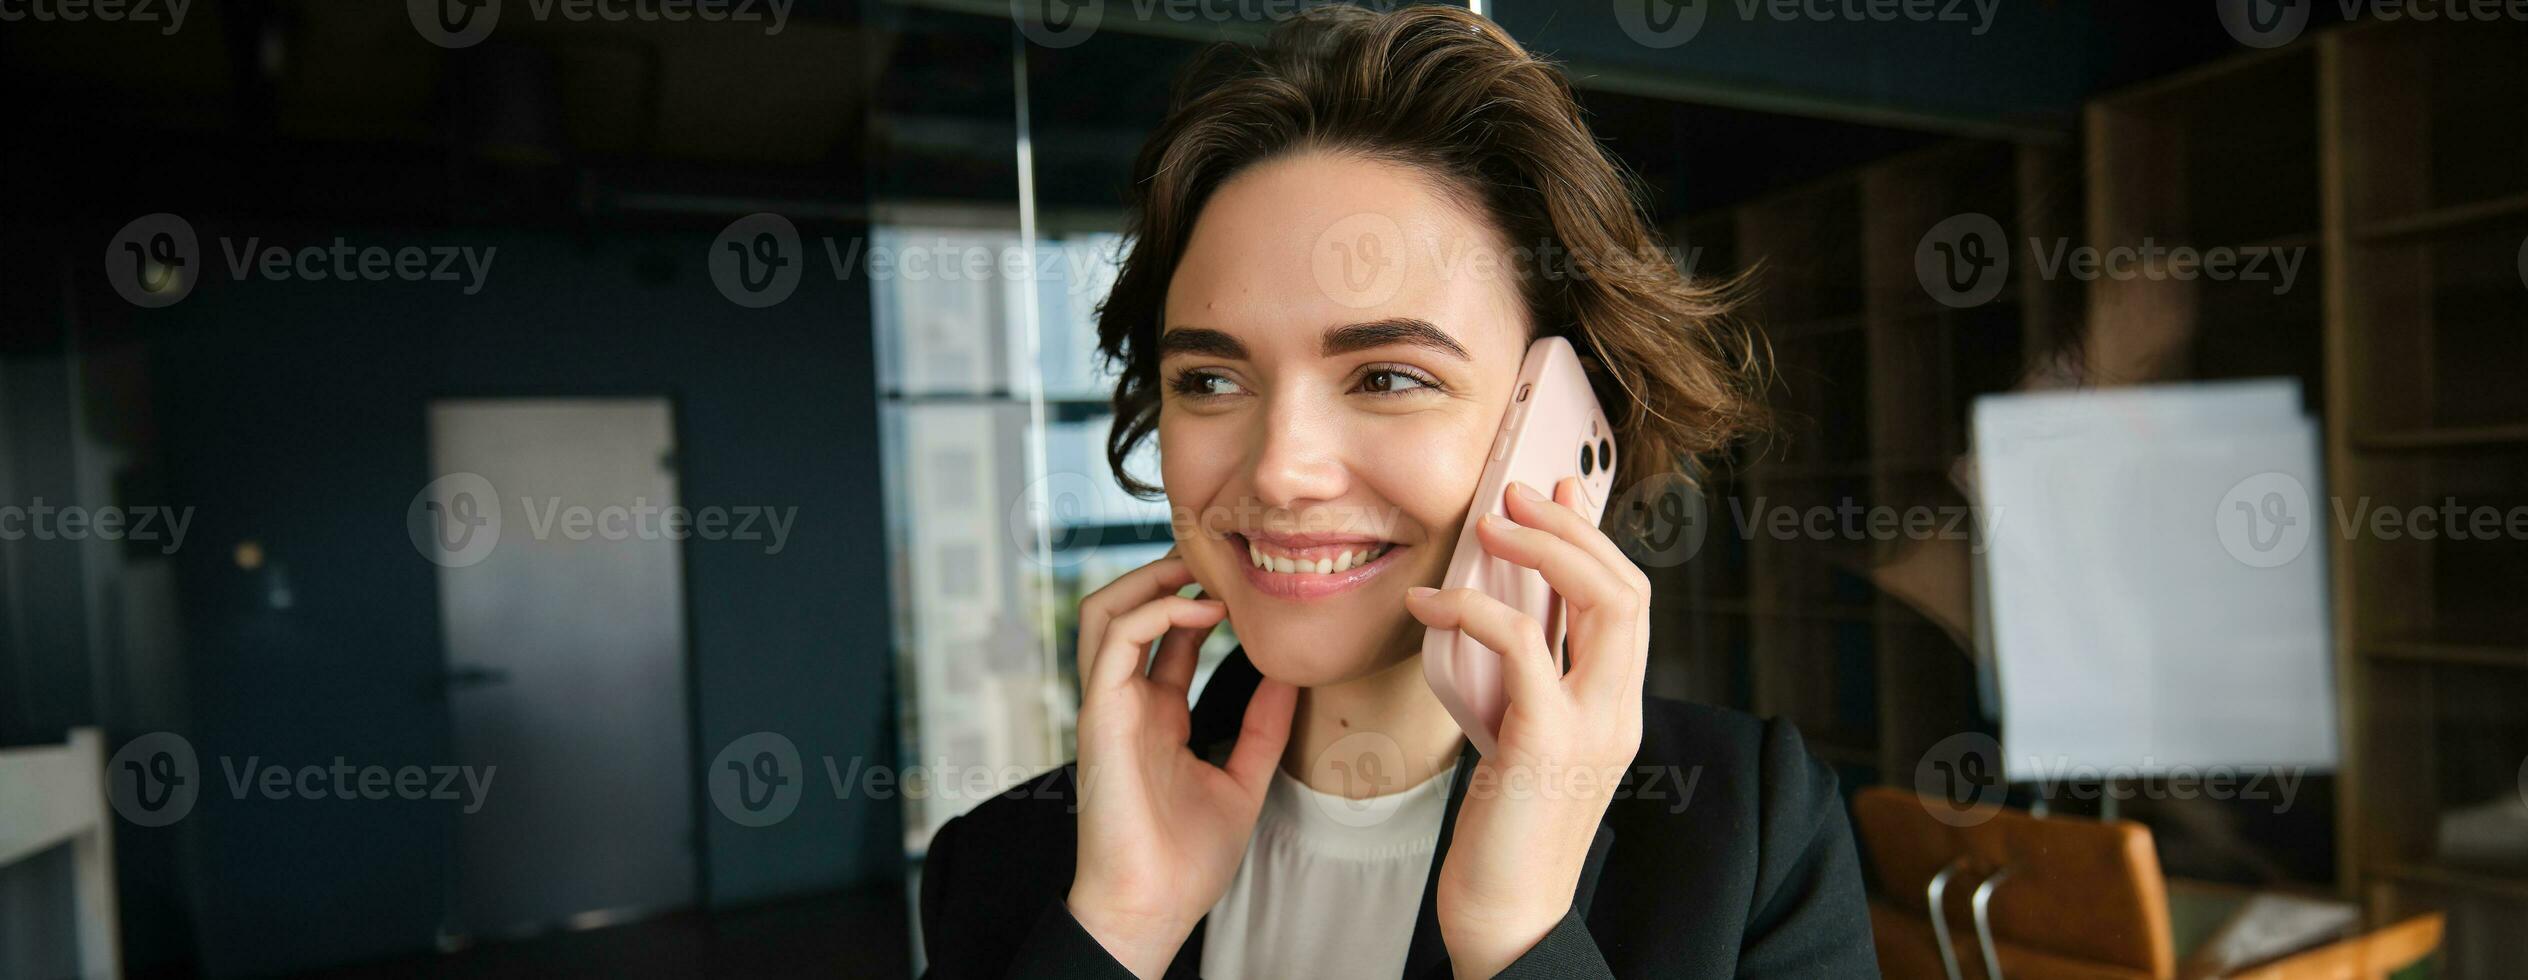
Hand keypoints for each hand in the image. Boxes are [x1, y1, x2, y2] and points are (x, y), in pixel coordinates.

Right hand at [1067, 551, 1298, 979]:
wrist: (1152, 906)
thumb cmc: (1187, 860)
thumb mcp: (1243, 779)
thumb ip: (1263, 727)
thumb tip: (1292, 675)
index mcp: (1155, 715)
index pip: (1166, 636)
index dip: (1200, 600)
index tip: (1246, 585)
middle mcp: (1127, 702)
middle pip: (1124, 609)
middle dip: (1164, 572)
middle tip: (1218, 557)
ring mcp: (1109, 705)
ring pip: (1104, 611)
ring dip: (1150, 578)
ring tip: (1201, 569)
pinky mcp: (1100, 714)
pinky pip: (1115, 640)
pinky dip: (1156, 612)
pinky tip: (1203, 612)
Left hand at [1405, 478, 1647, 978]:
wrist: (1507, 915)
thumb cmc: (1503, 831)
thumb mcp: (1523, 739)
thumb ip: (1531, 683)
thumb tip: (1511, 618)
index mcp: (1618, 707)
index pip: (1630, 601)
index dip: (1597, 537)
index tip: (1562, 491)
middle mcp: (1620, 710)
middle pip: (1629, 588)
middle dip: (1575, 526)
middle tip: (1518, 492)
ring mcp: (1592, 725)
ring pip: (1602, 603)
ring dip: (1545, 548)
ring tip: (1489, 521)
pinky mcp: (1546, 741)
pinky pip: (1523, 646)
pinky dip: (1476, 609)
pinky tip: (1430, 602)